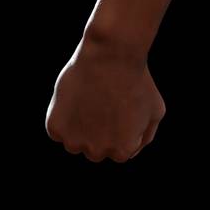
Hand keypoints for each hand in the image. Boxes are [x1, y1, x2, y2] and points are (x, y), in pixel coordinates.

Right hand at [46, 36, 165, 162]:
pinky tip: (76, 98)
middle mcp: (98, 152)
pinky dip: (64, 117)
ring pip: (75, 142)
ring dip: (80, 127)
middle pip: (96, 150)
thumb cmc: (138, 81)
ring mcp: (74, 141)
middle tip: (106, 104)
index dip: (122, 128)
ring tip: (92, 100)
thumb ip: (144, 136)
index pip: (119, 151)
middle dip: (101, 132)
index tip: (123, 108)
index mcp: (123, 152)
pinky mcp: (54, 127)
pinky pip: (58, 130)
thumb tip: (130, 153)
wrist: (112, 56)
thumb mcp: (155, 111)